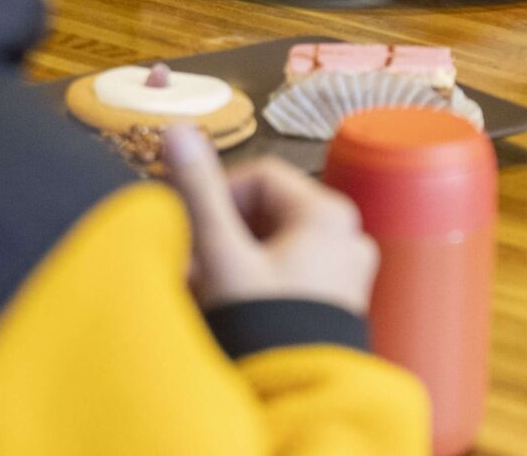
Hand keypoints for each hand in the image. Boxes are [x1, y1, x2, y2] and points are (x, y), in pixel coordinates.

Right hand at [162, 121, 378, 314]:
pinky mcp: (340, 303)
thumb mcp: (222, 255)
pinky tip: (234, 309)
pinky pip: (293, 274)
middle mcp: (348, 236)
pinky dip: (259, 282)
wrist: (298, 396)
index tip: (189, 224)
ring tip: (207, 290)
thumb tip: (178, 129)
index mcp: (328, 214)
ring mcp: (348, 272)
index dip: (217, 194)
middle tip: (191, 264)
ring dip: (236, 259)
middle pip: (269, 212)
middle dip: (222, 234)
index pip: (260, 176)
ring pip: (277, 245)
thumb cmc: (264, 325)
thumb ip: (199, 192)